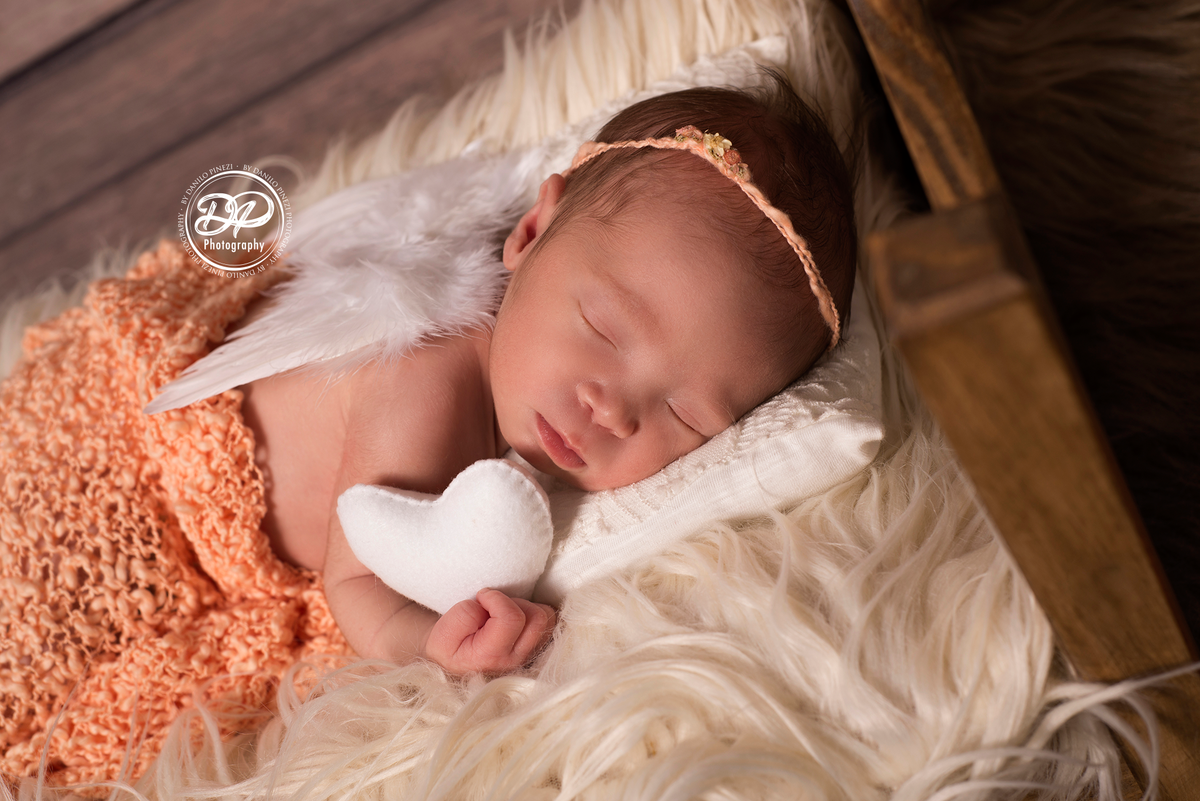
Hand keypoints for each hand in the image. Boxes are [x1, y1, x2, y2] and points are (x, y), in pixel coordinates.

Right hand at [424, 589, 556, 674]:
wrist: (450, 667)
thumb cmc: (448, 648)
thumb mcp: (442, 634)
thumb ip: (465, 615)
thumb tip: (488, 605)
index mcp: (492, 656)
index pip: (512, 618)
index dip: (496, 598)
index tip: (481, 597)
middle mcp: (517, 659)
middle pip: (537, 618)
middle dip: (514, 602)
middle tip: (492, 606)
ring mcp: (529, 656)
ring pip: (547, 619)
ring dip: (525, 607)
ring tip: (502, 612)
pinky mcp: (536, 650)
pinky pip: (549, 624)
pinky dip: (533, 613)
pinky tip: (512, 618)